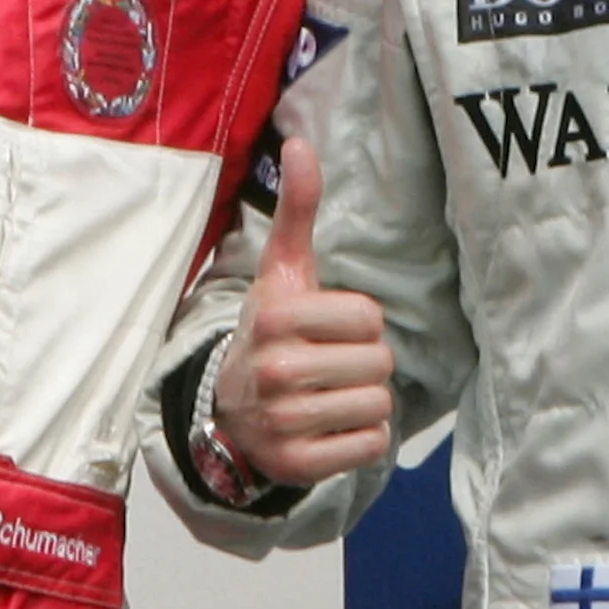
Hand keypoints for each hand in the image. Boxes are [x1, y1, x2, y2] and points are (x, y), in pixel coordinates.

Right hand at [214, 137, 394, 486]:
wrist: (229, 409)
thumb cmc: (272, 332)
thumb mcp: (283, 272)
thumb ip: (299, 210)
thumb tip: (301, 142)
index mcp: (274, 318)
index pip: (370, 319)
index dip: (360, 324)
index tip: (329, 329)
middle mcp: (273, 371)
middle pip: (379, 363)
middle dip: (366, 364)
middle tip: (330, 366)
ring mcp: (282, 423)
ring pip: (378, 405)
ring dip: (366, 402)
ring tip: (330, 396)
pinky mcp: (297, 466)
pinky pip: (371, 446)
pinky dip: (363, 439)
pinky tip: (331, 428)